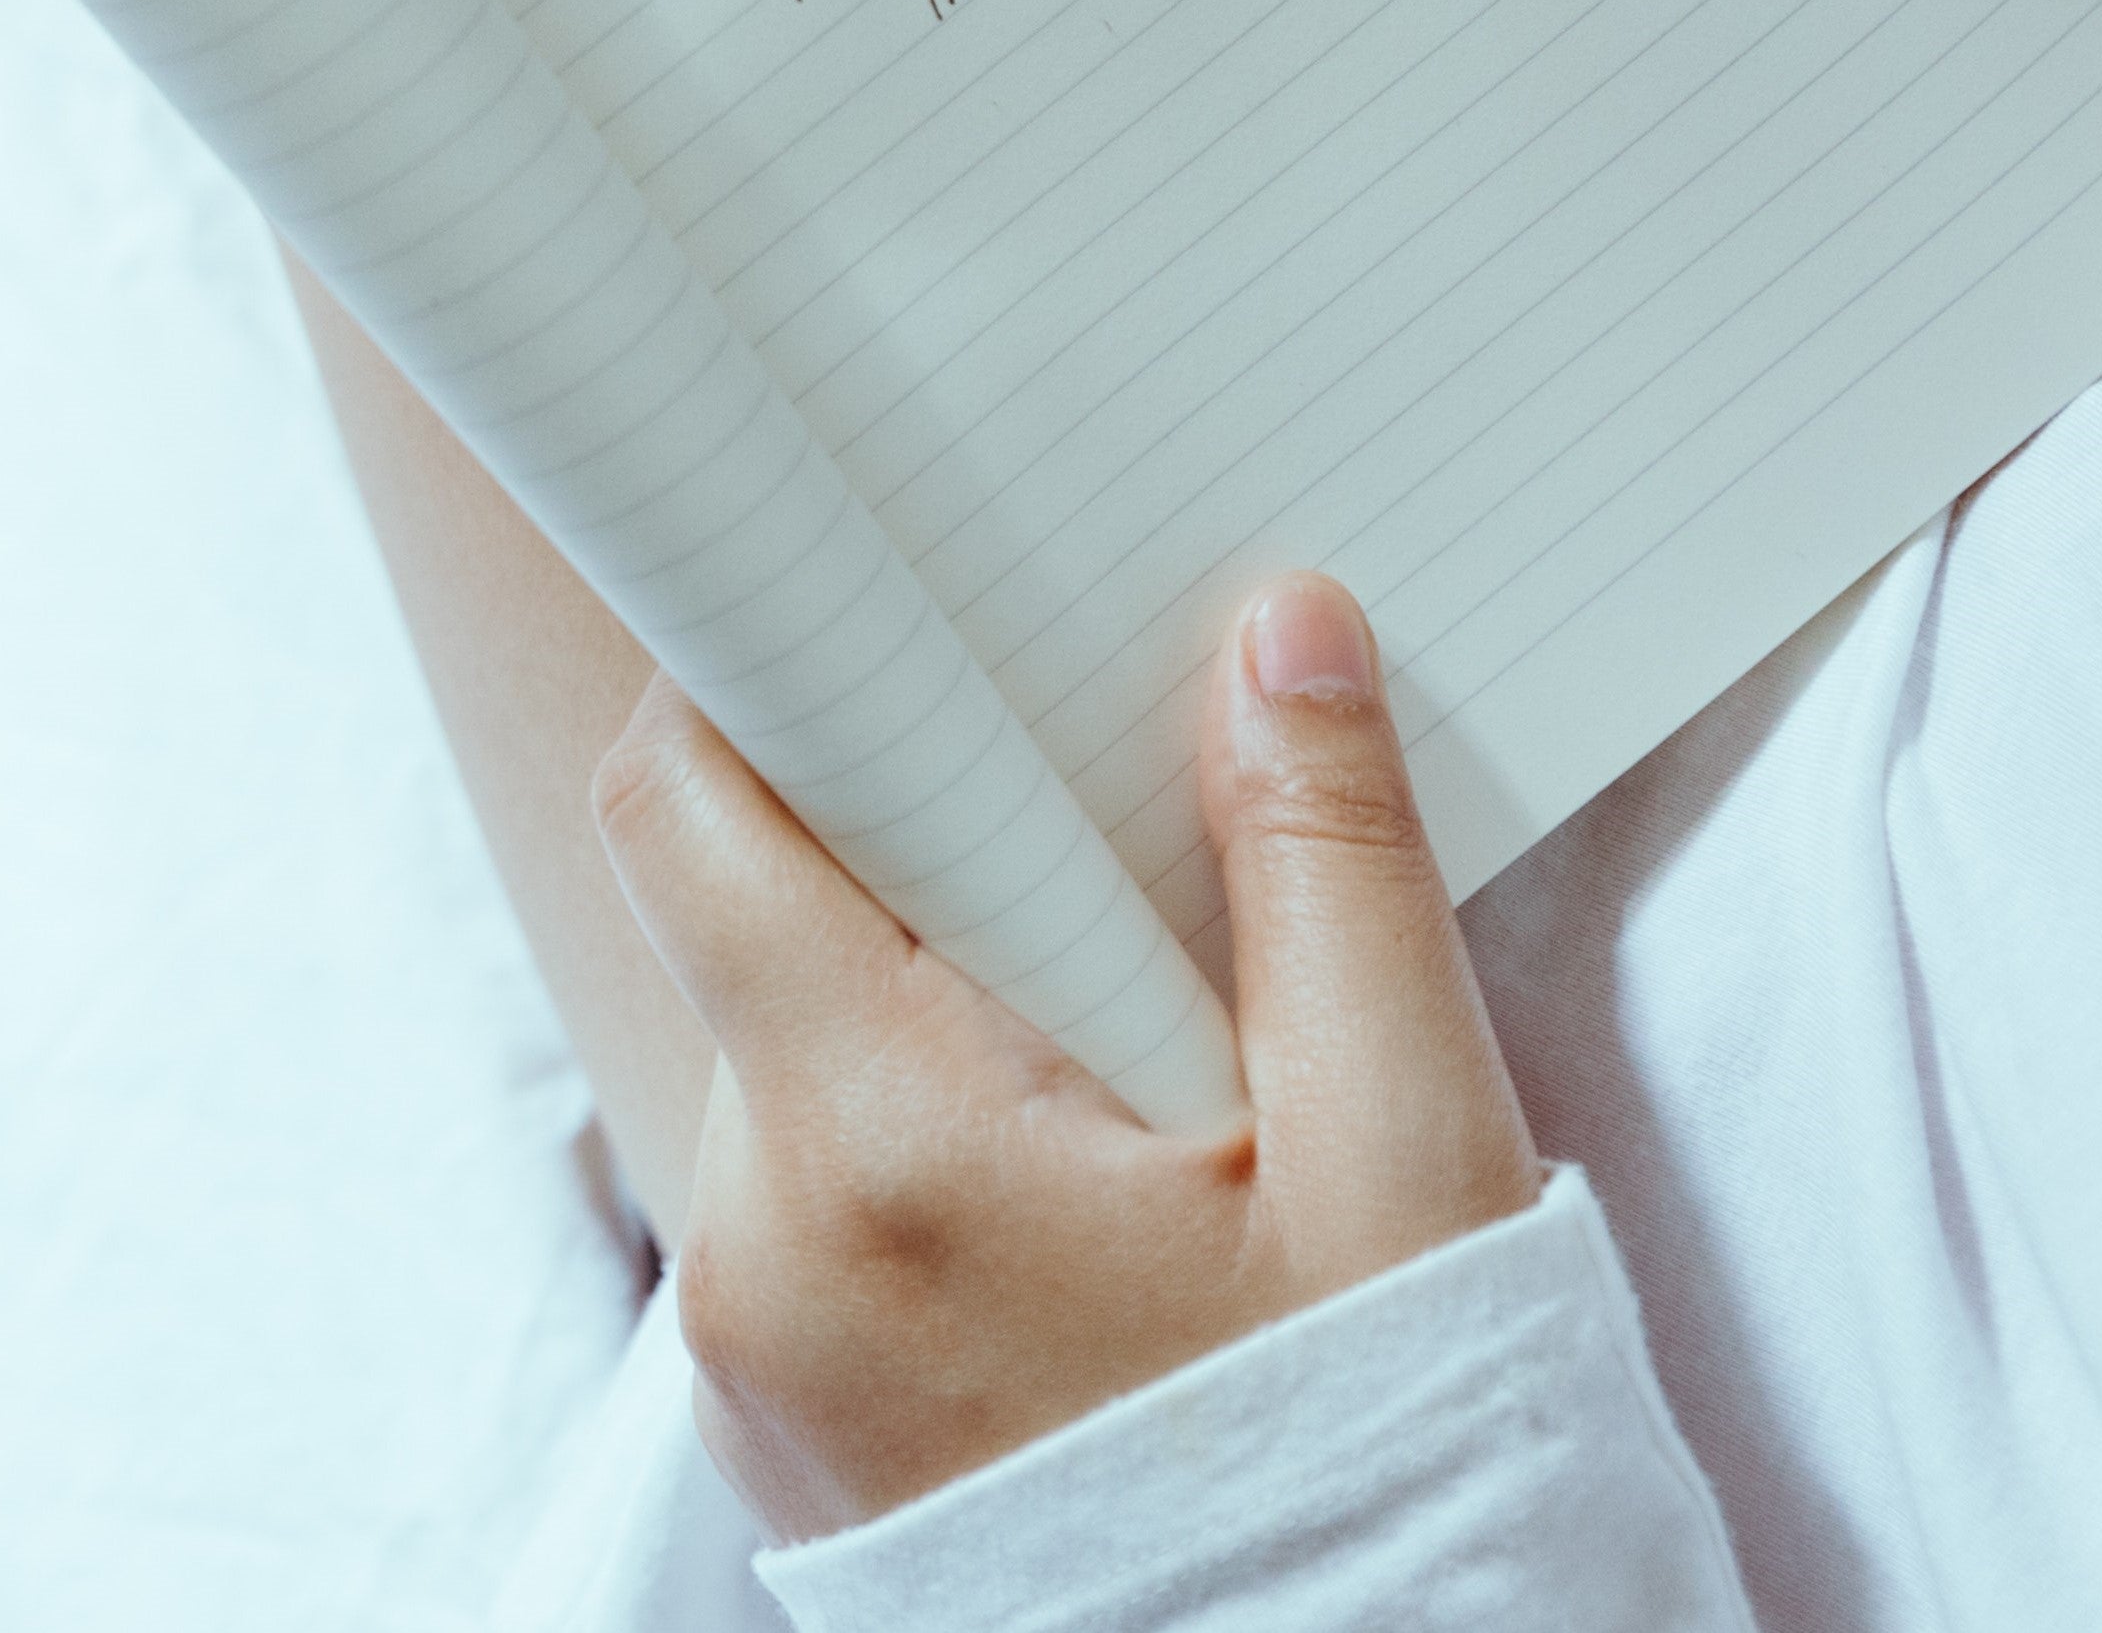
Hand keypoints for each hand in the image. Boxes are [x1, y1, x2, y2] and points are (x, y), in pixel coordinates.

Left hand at [590, 576, 1537, 1542]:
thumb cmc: (1398, 1500)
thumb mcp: (1411, 1170)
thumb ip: (1329, 869)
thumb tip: (1276, 629)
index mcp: (876, 1152)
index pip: (689, 808)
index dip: (763, 671)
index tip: (874, 602)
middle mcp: (755, 1250)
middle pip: (752, 916)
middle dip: (911, 844)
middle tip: (1104, 857)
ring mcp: (748, 1352)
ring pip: (787, 1050)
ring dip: (928, 1003)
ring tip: (1136, 1067)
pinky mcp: (777, 1418)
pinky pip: (806, 1189)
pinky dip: (918, 1135)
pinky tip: (1090, 1184)